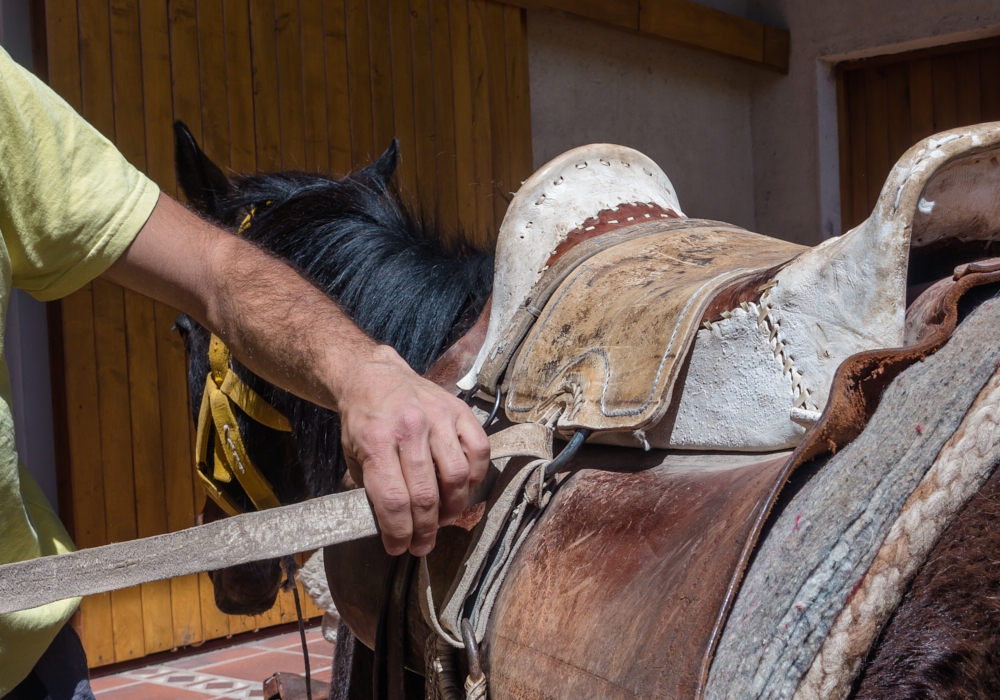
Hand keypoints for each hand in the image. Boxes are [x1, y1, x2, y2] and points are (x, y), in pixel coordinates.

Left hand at [338, 345, 490, 555]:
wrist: (374, 376)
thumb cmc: (363, 420)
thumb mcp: (352, 454)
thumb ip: (371, 488)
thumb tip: (394, 527)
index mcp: (376, 441)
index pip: (394, 499)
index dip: (399, 532)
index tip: (398, 548)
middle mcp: (410, 428)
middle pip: (427, 495)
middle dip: (425, 530)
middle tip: (422, 545)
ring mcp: (438, 417)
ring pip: (457, 476)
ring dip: (453, 508)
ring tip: (443, 519)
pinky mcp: (459, 410)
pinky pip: (478, 451)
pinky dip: (475, 477)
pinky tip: (462, 488)